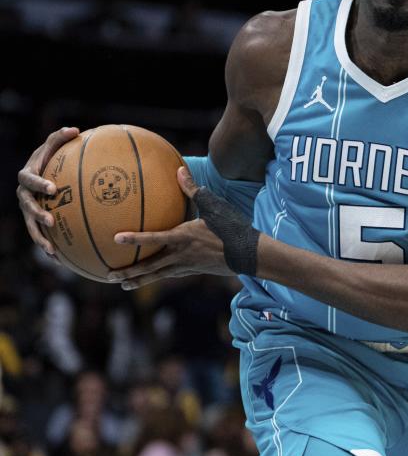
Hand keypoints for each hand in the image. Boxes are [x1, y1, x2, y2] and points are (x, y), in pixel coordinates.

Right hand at [16, 127, 79, 254]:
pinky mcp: (35, 221)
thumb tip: (75, 130)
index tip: (53, 188)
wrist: (41, 174)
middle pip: (27, 206)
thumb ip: (60, 137)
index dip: (39, 183)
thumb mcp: (53, 146)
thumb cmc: (49, 157)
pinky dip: (49, 246)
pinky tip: (62, 261)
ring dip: (39, 238)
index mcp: (27, 176)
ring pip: (30, 226)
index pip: (29, 179)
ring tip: (52, 250)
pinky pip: (40, 235)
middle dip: (37, 214)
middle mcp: (24, 194)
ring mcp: (27, 209)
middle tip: (51, 221)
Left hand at [109, 166, 232, 289]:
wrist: (249, 254)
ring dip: (139, 280)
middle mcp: (180, 255)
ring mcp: (186, 266)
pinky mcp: (193, 271)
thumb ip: (193, 189)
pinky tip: (151, 275)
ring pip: (157, 275)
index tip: (115, 238)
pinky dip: (156, 276)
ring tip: (123, 285)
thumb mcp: (213, 206)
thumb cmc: (232, 228)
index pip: (153, 239)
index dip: (134, 238)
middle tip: (109, 276)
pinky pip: (169, 274)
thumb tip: (179, 169)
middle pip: (149, 267)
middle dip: (129, 273)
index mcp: (182, 237)